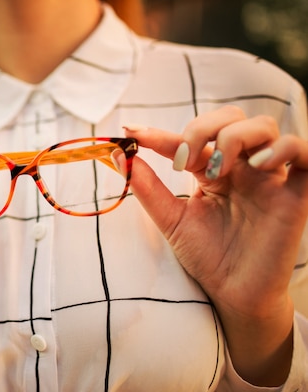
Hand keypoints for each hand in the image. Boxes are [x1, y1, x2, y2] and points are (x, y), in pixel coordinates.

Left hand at [124, 105, 307, 385]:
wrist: (233, 293)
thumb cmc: (206, 256)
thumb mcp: (171, 220)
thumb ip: (149, 189)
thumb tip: (121, 157)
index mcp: (212, 171)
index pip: (189, 139)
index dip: (159, 134)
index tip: (132, 133)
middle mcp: (240, 168)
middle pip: (231, 118)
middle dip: (204, 128)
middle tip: (186, 159)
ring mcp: (268, 177)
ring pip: (264, 127)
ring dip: (237, 136)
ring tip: (221, 168)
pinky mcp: (295, 193)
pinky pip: (302, 151)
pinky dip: (282, 148)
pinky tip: (257, 166)